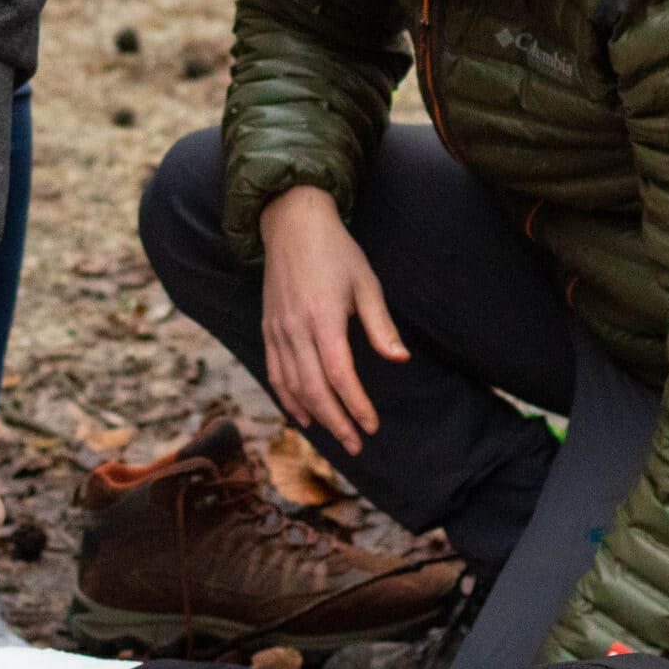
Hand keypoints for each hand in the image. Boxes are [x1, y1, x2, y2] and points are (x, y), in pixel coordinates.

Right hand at [258, 186, 407, 454]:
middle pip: (313, 389)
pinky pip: (275, 372)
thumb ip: (380, 326)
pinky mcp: (268, 328)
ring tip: (335, 435)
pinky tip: (304, 415)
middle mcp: (295, 329)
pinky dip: (288, 398)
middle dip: (336, 421)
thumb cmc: (337, 252)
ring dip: (314, 416)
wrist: (292, 223)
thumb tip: (400, 360)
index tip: (372, 425)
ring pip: (292, 385)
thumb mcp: (367, 283)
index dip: (356, 405)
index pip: (339, 375)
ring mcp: (277, 330)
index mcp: (323, 317)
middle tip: (356, 444)